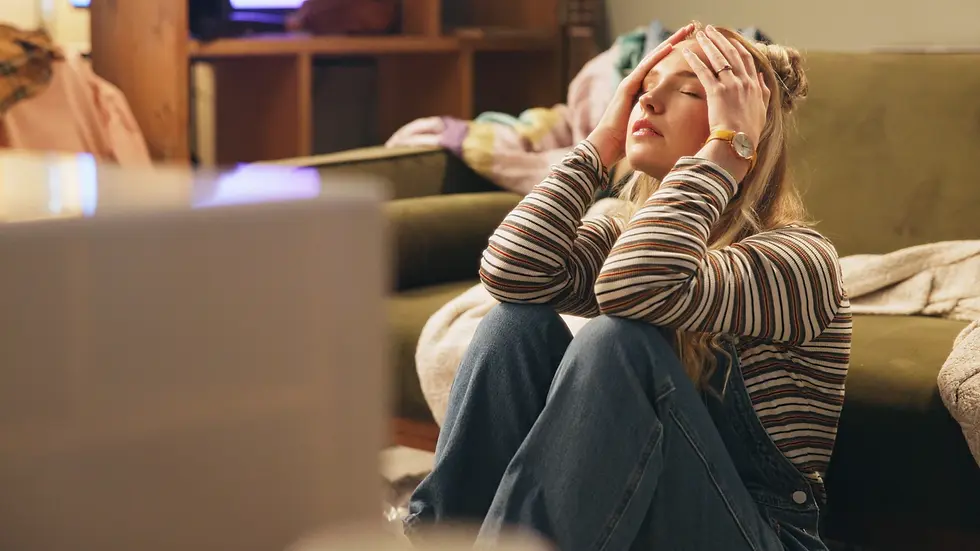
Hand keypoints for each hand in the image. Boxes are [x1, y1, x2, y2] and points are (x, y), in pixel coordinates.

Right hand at [586, 23, 694, 167]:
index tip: (691, 45)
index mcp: (642, 91)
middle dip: (675, 42)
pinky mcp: (627, 87)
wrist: (608, 146)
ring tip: (685, 31)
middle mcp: (636, 83)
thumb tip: (677, 124)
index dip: (675, 56)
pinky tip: (670, 46)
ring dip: (669, 43)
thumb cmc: (626, 142)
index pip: (661, 68)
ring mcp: (630, 83)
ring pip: (653, 57)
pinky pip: (645, 68)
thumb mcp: (647, 126)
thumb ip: (657, 119)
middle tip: (691, 28)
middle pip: (658, 57)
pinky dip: (657, 56)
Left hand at [683, 25, 770, 148]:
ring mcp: (731, 85)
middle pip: (732, 53)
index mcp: (755, 86)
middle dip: (721, 39)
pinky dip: (695, 59)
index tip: (730, 39)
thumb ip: (763, 91)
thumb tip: (762, 76)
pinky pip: (704, 71)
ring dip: (708, 43)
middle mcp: (745, 82)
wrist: (739, 143)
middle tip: (710, 30)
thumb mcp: (762, 110)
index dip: (737, 47)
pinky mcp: (717, 92)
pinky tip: (687, 52)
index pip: (746, 59)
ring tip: (700, 34)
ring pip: (719, 58)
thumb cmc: (749, 132)